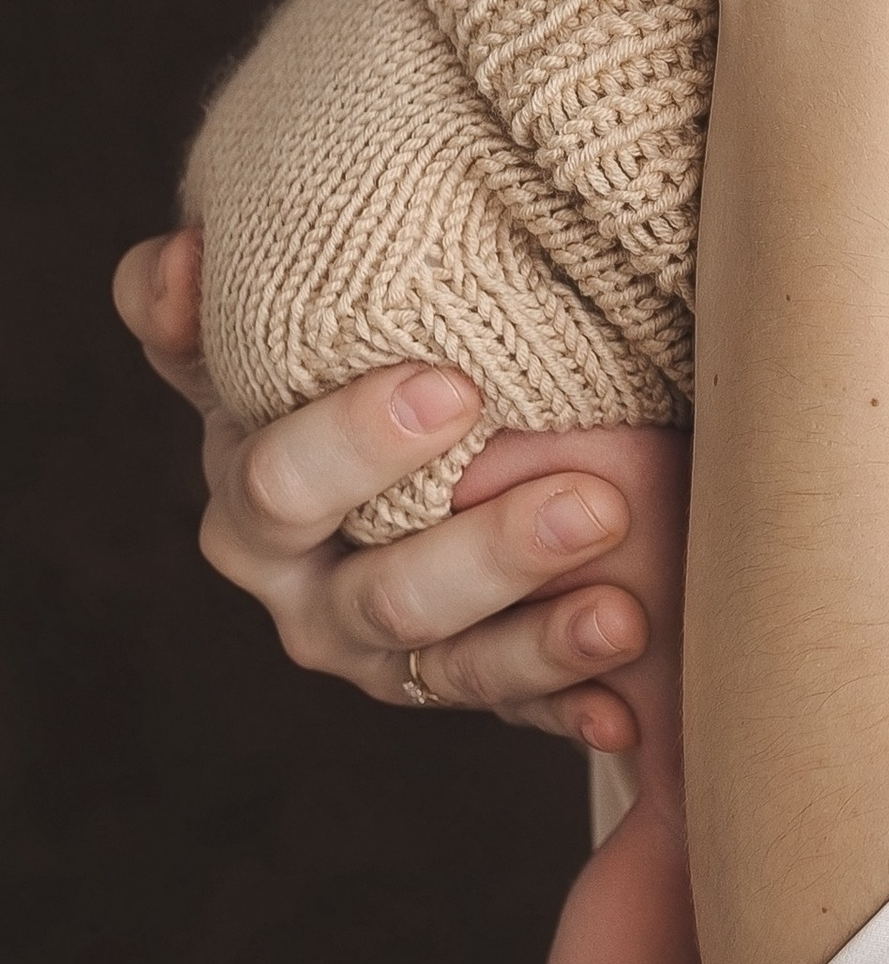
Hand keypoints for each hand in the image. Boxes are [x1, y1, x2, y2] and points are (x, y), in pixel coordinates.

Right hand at [115, 228, 657, 744]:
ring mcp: (371, 644)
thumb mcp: (296, 302)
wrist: (419, 411)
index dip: (348, 442)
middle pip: (378, 590)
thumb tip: (189, 253)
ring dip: (537, 643)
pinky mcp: (446, 681)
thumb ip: (237, 278)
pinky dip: (566, 709)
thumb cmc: (353, 339)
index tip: (450, 388)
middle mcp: (299, 580)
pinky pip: (507, 709)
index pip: (278, 478)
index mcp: (252, 483)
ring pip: (446, 662)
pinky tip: (625, 711)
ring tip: (623, 612)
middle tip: (588, 498)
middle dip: (483, 551)